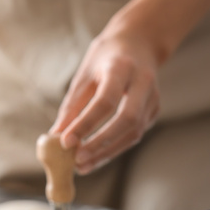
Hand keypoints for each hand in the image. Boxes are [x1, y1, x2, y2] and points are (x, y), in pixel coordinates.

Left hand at [51, 28, 160, 173]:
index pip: (105, 101)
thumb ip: (71, 107)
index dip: (86, 124)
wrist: (139, 42)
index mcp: (121, 67)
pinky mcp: (154, 110)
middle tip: (77, 161)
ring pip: (134, 132)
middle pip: (126, 119)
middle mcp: (143, 82)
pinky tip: (95, 157)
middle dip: (100, 144)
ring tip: (82, 166)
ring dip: (107, 153)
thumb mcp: (84, 76)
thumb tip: (55, 137)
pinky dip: (114, 148)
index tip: (65, 142)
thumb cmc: (105, 59)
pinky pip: (134, 134)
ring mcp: (153, 97)